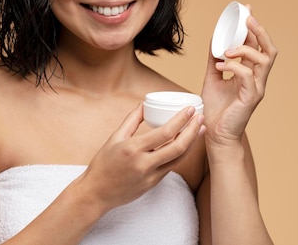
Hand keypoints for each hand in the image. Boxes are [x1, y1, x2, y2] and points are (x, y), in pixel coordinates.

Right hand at [80, 103, 203, 211]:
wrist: (97, 193)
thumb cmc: (103, 163)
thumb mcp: (114, 138)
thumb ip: (131, 120)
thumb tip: (144, 104)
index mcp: (133, 149)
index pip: (164, 133)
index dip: (181, 120)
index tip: (190, 110)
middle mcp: (144, 163)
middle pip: (177, 147)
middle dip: (192, 131)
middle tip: (201, 118)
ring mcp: (150, 176)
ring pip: (178, 158)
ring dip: (192, 143)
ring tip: (199, 129)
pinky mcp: (153, 184)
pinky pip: (171, 166)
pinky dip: (180, 154)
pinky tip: (186, 144)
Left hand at [201, 8, 276, 146]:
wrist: (215, 134)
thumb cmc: (216, 108)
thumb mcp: (212, 77)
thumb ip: (215, 59)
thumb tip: (214, 39)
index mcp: (250, 72)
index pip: (257, 45)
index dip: (253, 27)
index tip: (245, 10)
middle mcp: (257, 78)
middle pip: (269, 50)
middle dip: (260, 31)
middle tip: (247, 18)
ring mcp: (257, 88)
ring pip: (263, 60)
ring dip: (244, 50)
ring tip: (225, 51)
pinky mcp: (251, 98)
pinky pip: (248, 76)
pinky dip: (233, 67)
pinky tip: (219, 67)